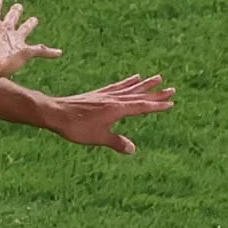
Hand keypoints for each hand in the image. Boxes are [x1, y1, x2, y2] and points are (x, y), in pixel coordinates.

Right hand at [0, 0, 62, 76]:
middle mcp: (4, 28)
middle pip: (11, 17)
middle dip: (15, 12)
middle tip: (18, 7)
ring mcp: (15, 39)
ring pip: (25, 29)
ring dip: (30, 24)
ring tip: (34, 20)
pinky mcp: (25, 51)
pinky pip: (40, 50)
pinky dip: (50, 52)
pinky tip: (58, 53)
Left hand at [46, 74, 175, 153]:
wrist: (56, 113)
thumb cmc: (76, 127)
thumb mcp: (98, 138)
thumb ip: (116, 142)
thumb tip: (133, 149)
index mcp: (117, 109)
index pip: (142, 107)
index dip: (157, 106)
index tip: (171, 102)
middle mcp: (114, 99)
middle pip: (139, 95)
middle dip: (156, 93)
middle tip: (172, 88)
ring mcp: (106, 95)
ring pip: (130, 88)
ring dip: (145, 84)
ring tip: (157, 78)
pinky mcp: (98, 94)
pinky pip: (118, 86)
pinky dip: (128, 82)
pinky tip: (134, 78)